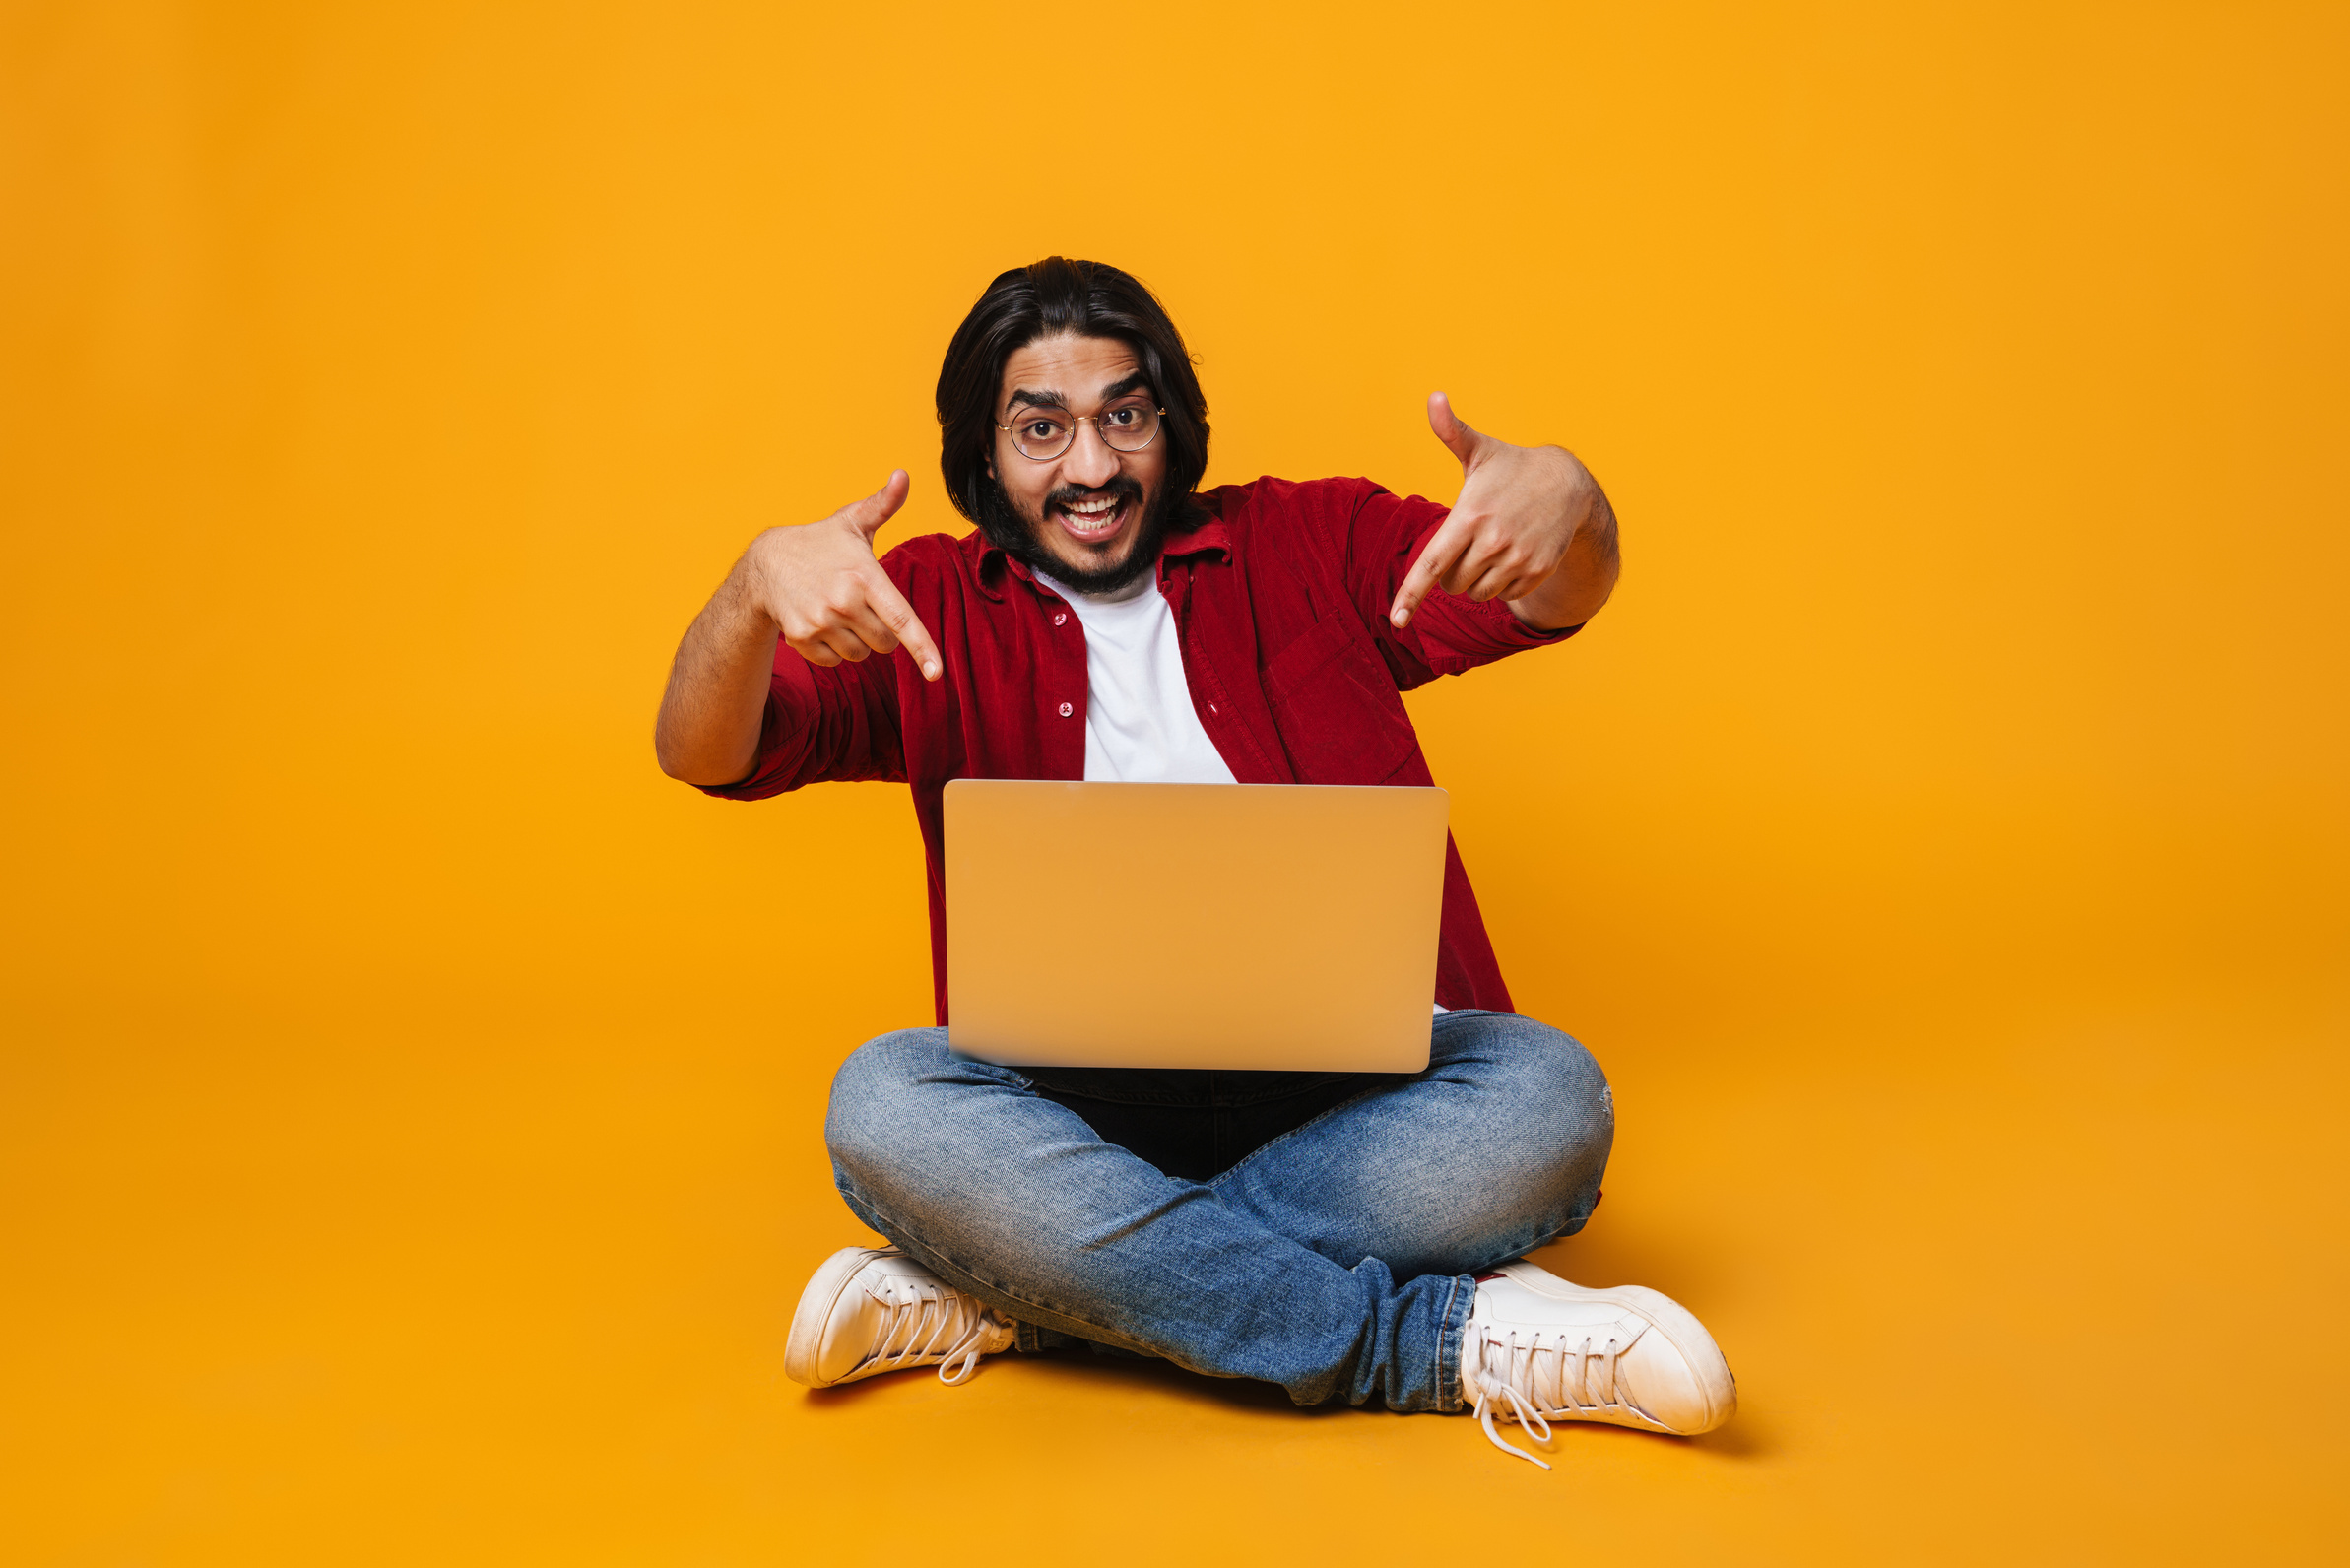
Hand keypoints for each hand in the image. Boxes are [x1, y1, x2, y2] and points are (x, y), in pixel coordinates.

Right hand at [745, 470, 941, 679]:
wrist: (764, 564)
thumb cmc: (820, 543)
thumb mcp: (851, 522)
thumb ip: (883, 504)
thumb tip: (903, 475)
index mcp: (864, 576)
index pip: (900, 618)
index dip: (922, 647)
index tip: (936, 673)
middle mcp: (843, 602)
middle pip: (884, 644)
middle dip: (881, 633)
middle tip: (861, 606)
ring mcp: (820, 622)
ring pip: (860, 655)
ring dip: (857, 641)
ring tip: (838, 612)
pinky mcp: (802, 639)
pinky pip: (835, 662)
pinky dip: (833, 650)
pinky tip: (821, 623)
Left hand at [1388, 393, 1602, 629]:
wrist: (1569, 485)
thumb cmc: (1511, 469)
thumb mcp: (1480, 450)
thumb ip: (1451, 430)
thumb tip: (1434, 397)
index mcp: (1470, 516)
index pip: (1432, 563)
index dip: (1411, 594)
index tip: (1396, 620)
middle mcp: (1492, 542)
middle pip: (1452, 584)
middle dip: (1452, 572)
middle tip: (1468, 543)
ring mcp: (1517, 560)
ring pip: (1477, 593)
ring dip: (1476, 580)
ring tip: (1490, 548)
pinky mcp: (1537, 573)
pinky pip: (1504, 596)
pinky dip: (1501, 583)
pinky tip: (1512, 555)